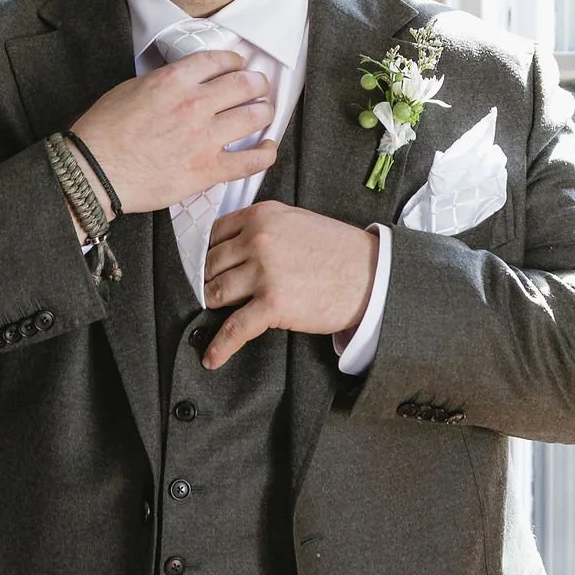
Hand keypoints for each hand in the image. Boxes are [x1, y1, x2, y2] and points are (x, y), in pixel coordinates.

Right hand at [69, 51, 276, 214]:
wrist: (95, 171)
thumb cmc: (103, 132)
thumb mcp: (131, 89)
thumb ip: (163, 83)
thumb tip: (182, 82)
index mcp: (174, 80)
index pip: (219, 60)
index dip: (235, 61)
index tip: (239, 66)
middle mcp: (195, 104)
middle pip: (245, 84)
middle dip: (256, 83)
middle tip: (259, 87)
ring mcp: (205, 138)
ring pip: (255, 116)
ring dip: (264, 112)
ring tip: (264, 112)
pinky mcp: (208, 170)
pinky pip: (251, 161)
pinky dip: (266, 153)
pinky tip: (268, 148)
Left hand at [200, 201, 378, 368]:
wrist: (371, 275)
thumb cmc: (336, 250)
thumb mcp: (294, 220)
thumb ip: (260, 227)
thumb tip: (228, 247)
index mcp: (261, 215)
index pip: (212, 235)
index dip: (205, 254)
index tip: (202, 268)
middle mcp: (258, 240)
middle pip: (209, 265)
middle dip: (207, 281)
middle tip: (210, 294)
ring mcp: (264, 272)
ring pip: (215, 293)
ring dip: (212, 308)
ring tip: (213, 317)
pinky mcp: (272, 304)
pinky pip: (234, 329)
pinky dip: (219, 346)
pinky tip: (212, 358)